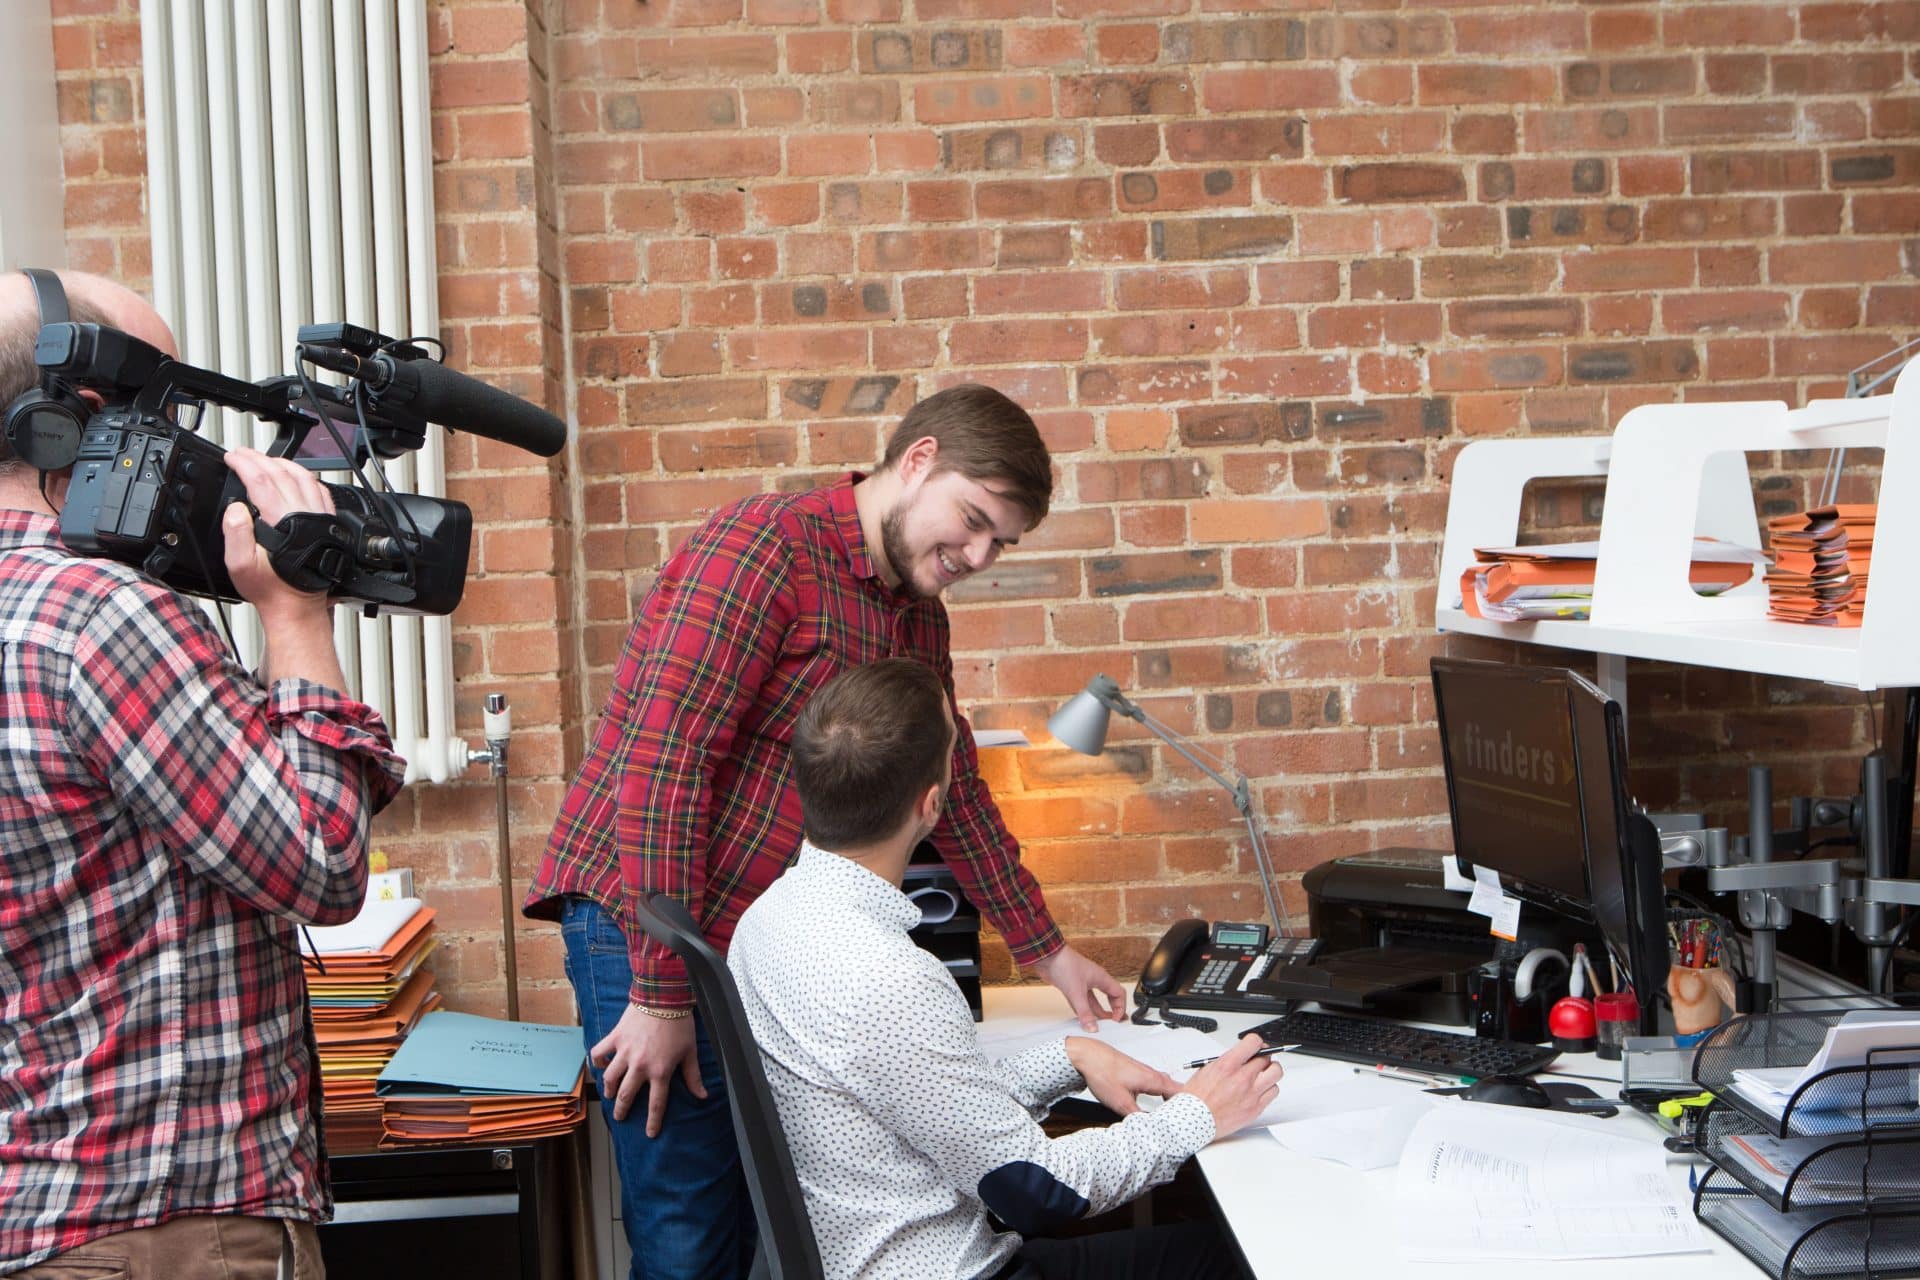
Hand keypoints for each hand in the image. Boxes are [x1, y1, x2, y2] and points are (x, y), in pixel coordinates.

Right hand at [222, 447, 333, 621]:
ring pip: (303, 477)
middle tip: (241, 453)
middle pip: (280, 473)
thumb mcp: (240, 565)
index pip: (260, 479)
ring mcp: (319, 517)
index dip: (243, 463)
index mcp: (281, 520)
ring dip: (282, 463)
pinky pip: (320, 490)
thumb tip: (236, 508)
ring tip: (264, 459)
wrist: (298, 606)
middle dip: (258, 458)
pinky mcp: (327, 523)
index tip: (231, 457)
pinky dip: (306, 477)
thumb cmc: (271, 588)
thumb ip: (236, 533)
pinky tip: (296, 476)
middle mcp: (304, 514)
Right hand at [592, 1004, 706, 1137]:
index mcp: (661, 1071)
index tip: (650, 1134)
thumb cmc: (680, 1024)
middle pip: (626, 1096)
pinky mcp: (615, 1038)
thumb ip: (693, 1076)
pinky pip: (599, 1053)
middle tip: (620, 1117)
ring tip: (610, 1094)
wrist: (663, 996)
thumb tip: (703, 1096)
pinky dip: (597, 1060)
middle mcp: (640, 1066)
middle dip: (621, 1111)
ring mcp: (625, 1052)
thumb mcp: (690, 1051)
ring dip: (609, 1089)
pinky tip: (601, 1065)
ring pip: (610, 1078)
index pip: (657, 1104)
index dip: (653, 1122)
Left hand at [1031, 944, 1125, 1031]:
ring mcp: (1082, 983)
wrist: (1047, 956)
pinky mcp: (1071, 986)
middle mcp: (1094, 980)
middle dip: (1111, 1010)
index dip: (1120, 1007)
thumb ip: (1084, 1012)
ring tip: (1097, 1024)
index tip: (1116, 1019)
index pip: (1119, 993)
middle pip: (1109, 997)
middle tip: (1111, 1023)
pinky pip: (1081, 1001)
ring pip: (1094, 1000)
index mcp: (1102, 978)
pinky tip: (1082, 1018)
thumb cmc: (1065, 964)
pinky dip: (1082, 1010)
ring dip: (1096, 1012)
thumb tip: (1092, 1027)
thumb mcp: (1077, 992)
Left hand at [1064, 1036, 1178, 1116]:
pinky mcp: (1135, 1072)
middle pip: (1174, 1088)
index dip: (1188, 1106)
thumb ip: (1137, 1117)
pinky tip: (1153, 1099)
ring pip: (1164, 1085)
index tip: (1190, 1118)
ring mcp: (1144, 1071)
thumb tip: (1147, 1127)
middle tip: (1183, 1117)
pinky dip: (1159, 1092)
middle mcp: (1151, 1073)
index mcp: (1153, 1080)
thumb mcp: (1121, 1102)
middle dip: (1181, 1102)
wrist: (1087, 1056)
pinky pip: (1154, 1083)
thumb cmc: (1102, 1071)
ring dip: (1169, 1097)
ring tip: (1171, 1110)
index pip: (1180, 1093)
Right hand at [1178, 1033, 1282, 1137]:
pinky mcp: (1256, 1108)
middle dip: (1263, 1057)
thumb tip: (1241, 1055)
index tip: (1255, 1046)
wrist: (1193, 1121)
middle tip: (1259, 1060)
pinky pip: (1273, 1092)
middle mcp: (1242, 1078)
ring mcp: (1251, 1094)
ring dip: (1269, 1072)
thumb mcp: (1206, 1070)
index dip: (1256, 1043)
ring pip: (1276, 1073)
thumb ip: (1226, 1061)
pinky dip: (1269, 1088)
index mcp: (1227, 1065)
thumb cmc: (1196, 1099)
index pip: (1254, 1043)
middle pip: (1267, 1058)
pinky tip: (1260, 1089)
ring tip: (1262, 1075)